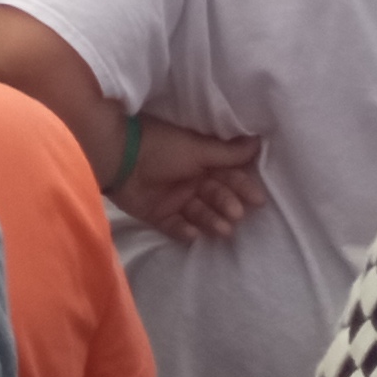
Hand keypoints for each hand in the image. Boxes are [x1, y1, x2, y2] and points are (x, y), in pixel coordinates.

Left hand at [117, 116, 267, 242]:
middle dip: (227, 205)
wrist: (118, 155)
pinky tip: (193, 234)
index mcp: (200, 161)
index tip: (257, 199)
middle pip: (216, 197)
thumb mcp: (197, 148)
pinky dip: (185, 231)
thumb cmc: (161, 146)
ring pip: (200, 214)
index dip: (242, 187)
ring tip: (223, 229)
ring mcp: (174, 198)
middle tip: (236, 213)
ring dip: (212, 221)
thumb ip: (227, 153)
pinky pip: (175, 226)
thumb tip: (258, 142)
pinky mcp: (157, 214)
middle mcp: (190, 180)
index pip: (228, 176)